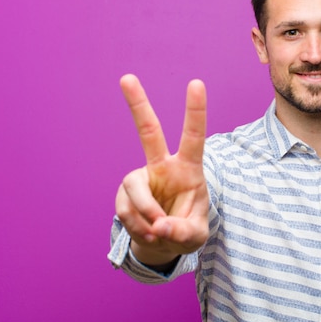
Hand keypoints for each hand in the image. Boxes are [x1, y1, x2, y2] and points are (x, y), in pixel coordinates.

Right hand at [116, 74, 208, 265]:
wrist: (164, 244)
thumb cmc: (186, 230)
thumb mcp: (195, 236)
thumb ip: (183, 232)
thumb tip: (159, 226)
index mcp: (188, 169)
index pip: (193, 136)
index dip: (195, 111)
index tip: (196, 83)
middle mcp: (162, 167)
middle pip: (148, 132)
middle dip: (137, 105)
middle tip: (126, 77)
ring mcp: (141, 179)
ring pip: (134, 188)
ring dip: (144, 215)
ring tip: (157, 233)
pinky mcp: (124, 195)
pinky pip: (125, 210)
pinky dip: (136, 227)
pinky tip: (148, 234)